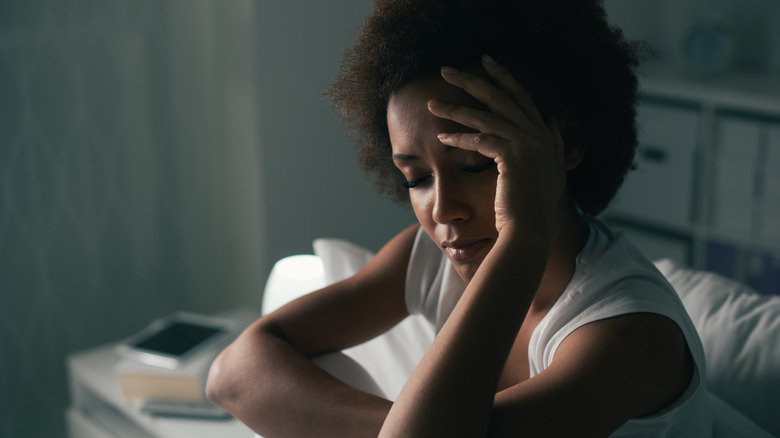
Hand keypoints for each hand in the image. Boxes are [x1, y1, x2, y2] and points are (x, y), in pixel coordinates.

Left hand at [427, 56, 566, 240]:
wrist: (530, 232)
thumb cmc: (529, 210)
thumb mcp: (544, 174)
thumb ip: (547, 147)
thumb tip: (545, 123)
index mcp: (545, 136)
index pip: (522, 97)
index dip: (503, 77)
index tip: (485, 61)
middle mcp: (539, 135)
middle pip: (501, 97)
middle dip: (472, 80)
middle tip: (447, 69)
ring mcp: (529, 144)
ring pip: (485, 117)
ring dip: (454, 109)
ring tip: (432, 104)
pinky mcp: (514, 157)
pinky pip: (480, 140)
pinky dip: (459, 138)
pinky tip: (441, 138)